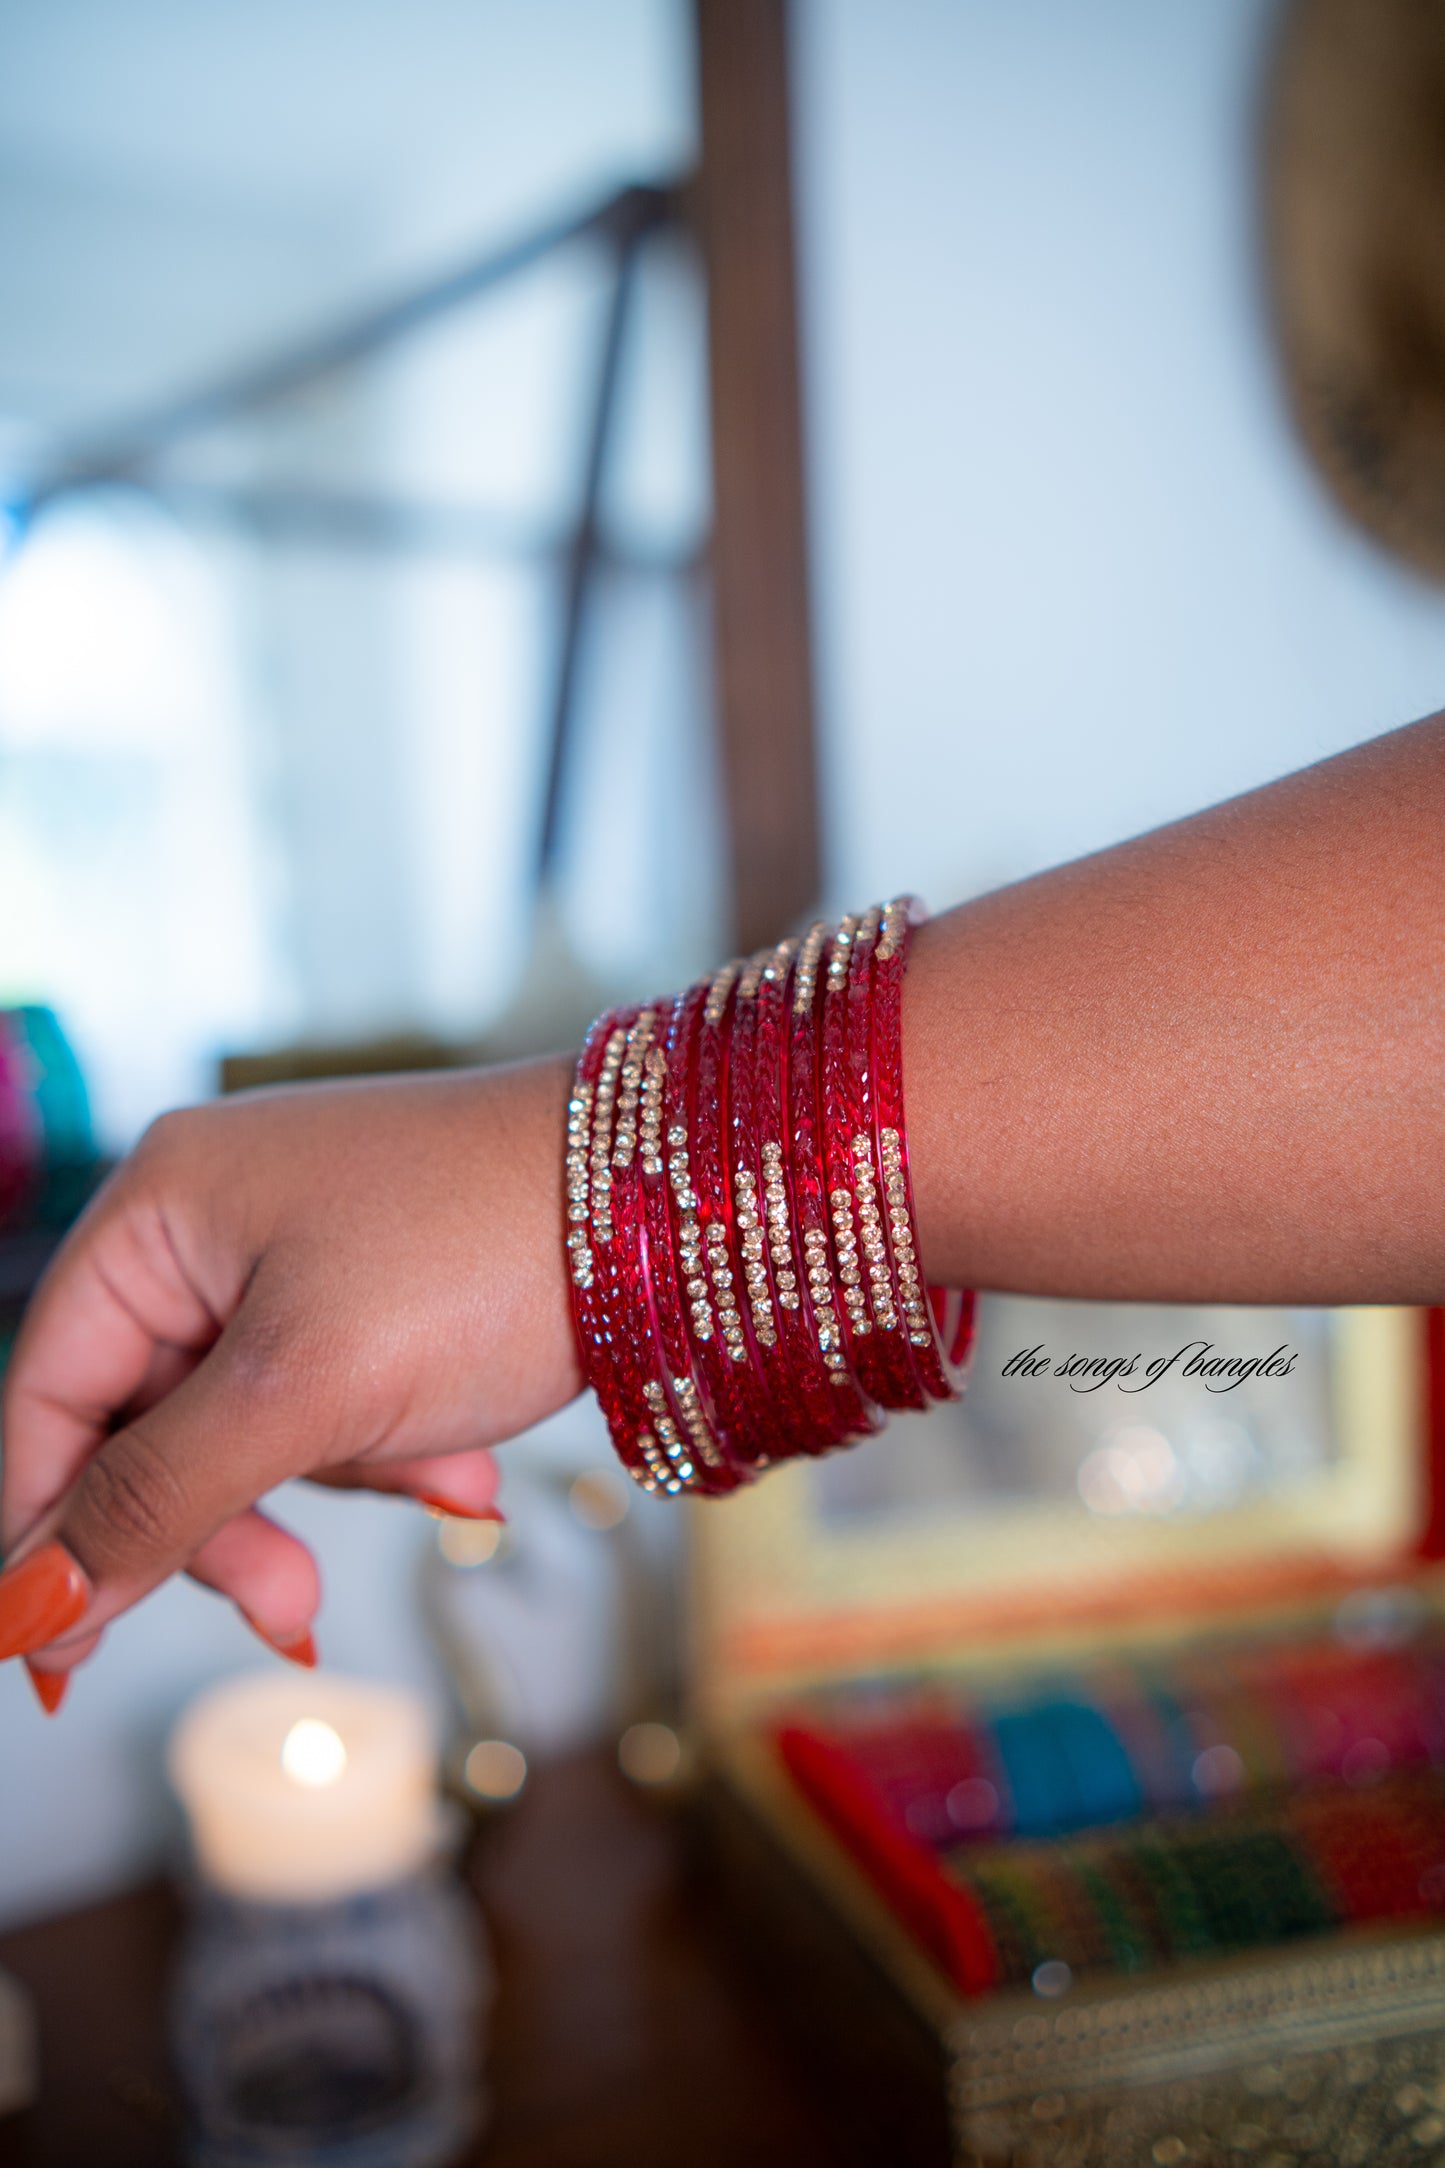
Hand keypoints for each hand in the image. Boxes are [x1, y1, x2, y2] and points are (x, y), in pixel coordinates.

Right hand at [0, 1055, 581, 1699]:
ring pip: (248, 1431)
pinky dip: (391, 1453)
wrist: (671, 1198)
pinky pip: (332, 1405)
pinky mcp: (375, 1292)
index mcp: (160, 1208)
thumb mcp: (304, 1390)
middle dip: (223, 1525)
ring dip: (334, 1487)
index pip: (47, 1392)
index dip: (44, 1528)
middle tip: (289, 1612)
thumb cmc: (482, 1253)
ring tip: (448, 1493)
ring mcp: (297, 1253)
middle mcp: (212, 1221)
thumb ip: (159, 1499)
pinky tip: (468, 1474)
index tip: (55, 1659)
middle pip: (144, 1424)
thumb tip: (26, 1606)